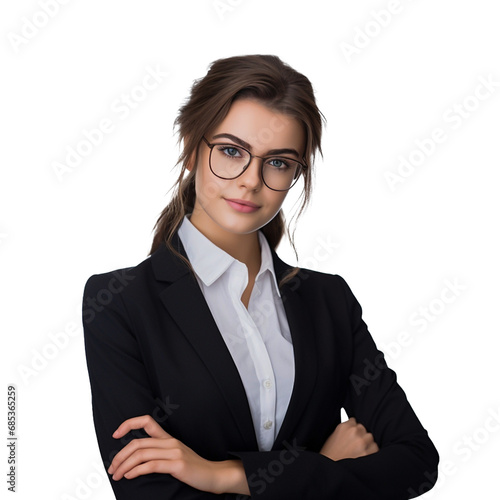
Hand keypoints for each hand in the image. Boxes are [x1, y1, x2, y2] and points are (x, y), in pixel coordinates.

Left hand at [107, 415, 244, 494]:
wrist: (213, 475)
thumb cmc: (193, 468)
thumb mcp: (175, 455)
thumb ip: (159, 453)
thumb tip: (136, 459)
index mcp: (168, 437)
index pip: (146, 421)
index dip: (129, 424)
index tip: (115, 434)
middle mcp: (170, 442)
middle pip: (138, 443)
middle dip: (119, 456)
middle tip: (111, 468)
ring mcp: (174, 452)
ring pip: (141, 454)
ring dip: (124, 465)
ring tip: (117, 475)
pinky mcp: (177, 465)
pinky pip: (151, 465)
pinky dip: (136, 470)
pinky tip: (129, 476)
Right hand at [319, 417, 378, 460]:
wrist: (330, 470)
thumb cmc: (330, 455)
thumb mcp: (333, 437)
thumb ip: (344, 431)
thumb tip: (353, 427)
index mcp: (344, 427)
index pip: (354, 422)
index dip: (353, 429)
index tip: (352, 434)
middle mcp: (353, 432)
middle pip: (363, 428)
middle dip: (360, 435)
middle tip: (354, 445)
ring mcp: (361, 442)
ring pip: (370, 437)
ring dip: (366, 443)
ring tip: (358, 451)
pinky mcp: (367, 453)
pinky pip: (374, 448)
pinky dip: (370, 451)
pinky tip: (362, 456)